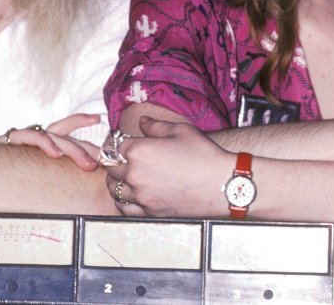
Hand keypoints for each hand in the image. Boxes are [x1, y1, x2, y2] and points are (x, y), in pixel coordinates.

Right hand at [0, 113, 100, 170]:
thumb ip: (48, 175)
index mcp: (38, 142)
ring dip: (72, 149)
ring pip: (52, 135)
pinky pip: (28, 136)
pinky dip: (43, 143)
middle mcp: (31, 137)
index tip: (98, 117)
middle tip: (100, 161)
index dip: (81, 121)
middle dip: (85, 146)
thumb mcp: (28, 175)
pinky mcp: (7, 141)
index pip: (64, 128)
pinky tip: (54, 152)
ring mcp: (20, 138)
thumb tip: (75, 195)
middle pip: (64, 134)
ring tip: (86, 162)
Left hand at [105, 116, 234, 217]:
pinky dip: (123, 201)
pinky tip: (130, 196)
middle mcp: (134, 174)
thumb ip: (156, 126)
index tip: (121, 142)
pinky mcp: (149, 212)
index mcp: (139, 151)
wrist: (222, 185)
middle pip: (110, 167)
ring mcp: (140, 196)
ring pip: (113, 189)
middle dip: (115, 161)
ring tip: (125, 176)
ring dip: (117, 181)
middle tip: (123, 158)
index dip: (117, 142)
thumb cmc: (204, 155)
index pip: (114, 145)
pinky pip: (124, 209)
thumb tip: (142, 121)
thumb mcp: (181, 131)